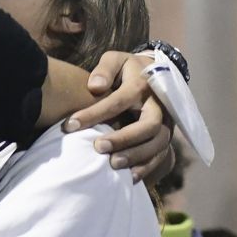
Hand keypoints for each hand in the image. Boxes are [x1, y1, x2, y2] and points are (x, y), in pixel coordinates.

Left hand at [67, 52, 176, 181]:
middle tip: (98, 147)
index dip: (94, 113)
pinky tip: (129, 177)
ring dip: (135, 156)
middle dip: (124, 139)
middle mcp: (158, 105)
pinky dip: (147, 167)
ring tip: (112, 165)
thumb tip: (95, 87)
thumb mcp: (116, 59)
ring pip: (157, 144)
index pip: (118, 100)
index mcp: (142, 84)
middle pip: (148, 125)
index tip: (69, 125)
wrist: (155, 74)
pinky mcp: (167, 137)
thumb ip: (105, 69)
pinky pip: (161, 156)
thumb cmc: (128, 69)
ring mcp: (166, 122)